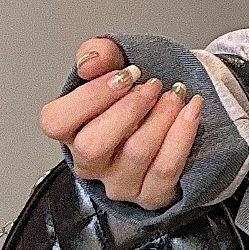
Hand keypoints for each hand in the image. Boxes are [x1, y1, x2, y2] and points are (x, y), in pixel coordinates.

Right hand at [38, 37, 204, 211]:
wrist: (172, 110)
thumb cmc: (137, 92)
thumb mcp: (115, 64)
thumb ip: (98, 54)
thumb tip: (90, 62)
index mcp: (70, 132)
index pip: (57, 122)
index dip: (90, 97)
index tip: (124, 75)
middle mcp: (90, 163)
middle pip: (93, 145)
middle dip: (129, 108)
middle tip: (152, 85)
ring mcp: (120, 183)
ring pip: (136, 153)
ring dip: (161, 116)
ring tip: (175, 94)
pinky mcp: (151, 195)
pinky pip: (166, 169)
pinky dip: (183, 134)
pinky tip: (191, 110)